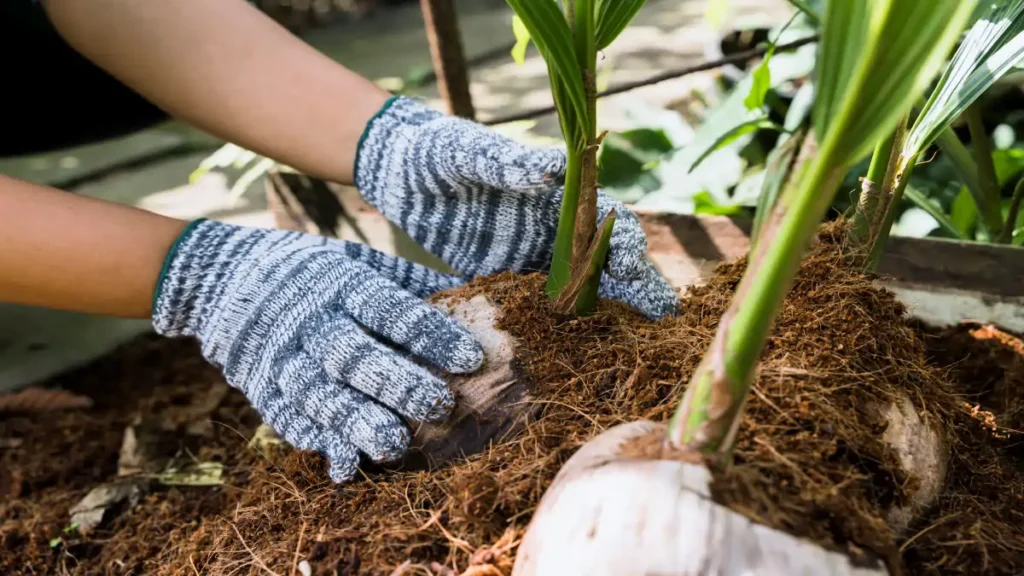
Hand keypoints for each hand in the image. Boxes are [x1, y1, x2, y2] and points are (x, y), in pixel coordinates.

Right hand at [152, 220, 482, 481]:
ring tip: (394, 447)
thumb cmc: (310, 270)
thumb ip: (407, 279)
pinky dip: (316, 441)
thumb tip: (470, 292)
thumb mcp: (354, 259)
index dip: (431, 335)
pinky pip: (288, 418)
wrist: (220, 278)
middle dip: (398, 384)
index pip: (391, 311)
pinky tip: (344, 464)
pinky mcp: (261, 386)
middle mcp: (312, 321)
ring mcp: (283, 357)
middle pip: (354, 356)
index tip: (471, 359)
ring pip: (320, 394)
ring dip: (357, 423)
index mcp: (342, 283)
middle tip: (440, 407)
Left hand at [355, 97, 677, 319]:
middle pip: (603, 256)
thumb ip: (506, 161)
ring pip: (579, 283)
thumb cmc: (435, 149)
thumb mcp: (467, 152)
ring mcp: (528, 252)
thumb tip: (554, 168)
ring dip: (609, 309)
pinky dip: (561, 322)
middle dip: (636, 284)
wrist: (395, 168)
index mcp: (551, 191)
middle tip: (664, 316)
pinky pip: (538, 301)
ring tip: (639, 341)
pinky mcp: (501, 275)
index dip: (625, 243)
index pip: (604, 218)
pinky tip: (578, 349)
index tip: (636, 269)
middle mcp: (549, 223)